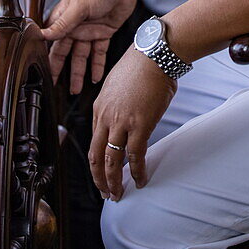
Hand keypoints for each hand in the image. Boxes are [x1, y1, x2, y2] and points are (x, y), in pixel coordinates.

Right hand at [41, 0, 138, 91]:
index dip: (46, 57)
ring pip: (81, 55)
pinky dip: (97, 65)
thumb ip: (63, 24)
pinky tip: (96, 77)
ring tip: (75, 89)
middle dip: (60, 69)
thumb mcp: (79, 6)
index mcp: (63, 17)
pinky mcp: (105, 32)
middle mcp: (75, 25)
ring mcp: (90, 30)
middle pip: (65, 52)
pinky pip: (99, 52)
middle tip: (56, 87)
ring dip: (79, 71)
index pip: (51, 41)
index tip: (41, 73)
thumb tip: (43, 36)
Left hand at [89, 49, 175, 198]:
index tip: (103, 171)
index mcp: (99, 107)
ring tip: (118, 194)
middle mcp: (105, 118)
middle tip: (105, 193)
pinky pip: (136, 156)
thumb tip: (131, 115)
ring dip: (114, 182)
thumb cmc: (142, 64)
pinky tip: (141, 181)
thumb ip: (120, 104)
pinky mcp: (140, 125)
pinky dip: (138, 171)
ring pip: (112, 161)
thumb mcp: (119, 84)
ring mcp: (121, 123)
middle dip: (99, 178)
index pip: (94, 141)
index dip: (97, 160)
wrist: (153, 54)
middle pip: (95, 156)